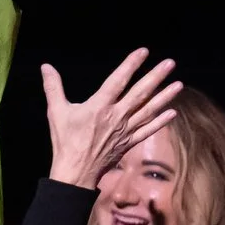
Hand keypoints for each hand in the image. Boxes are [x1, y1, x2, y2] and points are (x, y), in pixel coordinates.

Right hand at [41, 47, 183, 188]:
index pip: (118, 80)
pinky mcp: (129, 143)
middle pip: (140, 93)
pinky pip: (148, 130)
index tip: (144, 52)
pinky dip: (161, 121)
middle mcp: (117, 116)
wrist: (76, 172)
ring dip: (165, 96)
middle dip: (156, 76)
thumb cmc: (65, 141)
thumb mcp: (56, 111)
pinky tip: (173, 112)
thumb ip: (53, 87)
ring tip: (179, 84)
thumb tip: (45, 66)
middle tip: (170, 63)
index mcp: (100, 106)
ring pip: (149, 110)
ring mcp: (125, 130)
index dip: (131, 64)